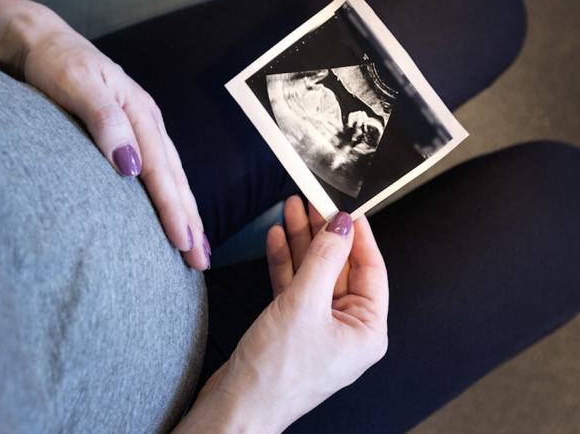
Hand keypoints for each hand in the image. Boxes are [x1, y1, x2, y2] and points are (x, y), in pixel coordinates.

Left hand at [20, 20, 207, 269]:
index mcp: (139, 113)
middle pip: (175, 179)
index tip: (182, 242)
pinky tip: (176, 215)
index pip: (160, 170)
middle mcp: (148, 123)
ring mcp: (143, 128)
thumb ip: (104, 122)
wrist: (43, 43)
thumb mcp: (76, 85)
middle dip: (190, 222)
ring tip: (197, 248)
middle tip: (200, 261)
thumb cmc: (57, 64)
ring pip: (173, 177)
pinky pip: (160, 171)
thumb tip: (129, 165)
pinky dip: (172, 197)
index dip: (173, 209)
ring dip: (187, 214)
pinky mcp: (133, 134)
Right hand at [177, 196, 387, 431]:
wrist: (237, 407)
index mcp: (366, 331)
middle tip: (310, 200)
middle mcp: (346, 330)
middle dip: (323, 233)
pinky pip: (294, 288)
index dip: (358, 235)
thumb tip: (341, 224)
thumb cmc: (276, 372)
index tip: (346, 205)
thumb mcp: (303, 305)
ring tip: (290, 209)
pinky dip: (285, 264)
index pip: (370, 270)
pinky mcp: (291, 329)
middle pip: (339, 268)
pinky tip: (277, 239)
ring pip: (314, 275)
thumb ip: (322, 259)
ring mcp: (317, 329)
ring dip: (301, 243)